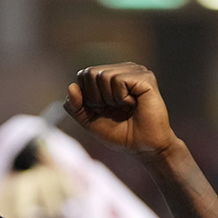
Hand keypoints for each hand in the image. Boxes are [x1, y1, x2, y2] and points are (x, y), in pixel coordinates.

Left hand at [63, 63, 178, 157]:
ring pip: (103, 75)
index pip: (83, 75)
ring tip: (125, 107)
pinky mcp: (145, 77)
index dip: (87, 97)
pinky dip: (121, 98)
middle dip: (96, 97)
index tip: (103, 110)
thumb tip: (71, 86)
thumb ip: (75, 106)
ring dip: (110, 99)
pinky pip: (118, 81)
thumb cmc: (120, 134)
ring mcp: (136, 71)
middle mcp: (123, 70)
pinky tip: (133, 104)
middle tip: (115, 109)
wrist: (143, 147)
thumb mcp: (89, 120)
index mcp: (110, 76)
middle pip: (90, 73)